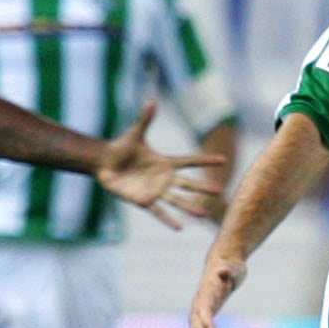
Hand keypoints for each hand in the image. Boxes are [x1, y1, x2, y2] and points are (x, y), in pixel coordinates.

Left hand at [96, 101, 227, 228]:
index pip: (190, 161)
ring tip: (204, 214)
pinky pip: (159, 212)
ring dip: (190, 207)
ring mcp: (156, 190)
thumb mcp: (135, 133)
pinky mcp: (145, 201)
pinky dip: (169, 220)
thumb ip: (145, 119)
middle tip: (220, 191)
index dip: (205, 160)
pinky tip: (180, 227)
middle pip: (188, 184)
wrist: (105, 163)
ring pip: (177, 200)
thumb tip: (151, 100)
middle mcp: (165, 178)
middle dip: (203, 187)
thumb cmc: (121, 147)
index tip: (223, 159)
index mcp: (166, 162)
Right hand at [187, 253, 246, 327]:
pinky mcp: (204, 319)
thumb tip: (224, 270)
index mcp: (205, 294)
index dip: (206, 321)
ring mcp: (199, 314)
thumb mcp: (231, 267)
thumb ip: (227, 270)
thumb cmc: (228, 267)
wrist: (222, 266)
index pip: (202, 310)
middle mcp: (198, 306)